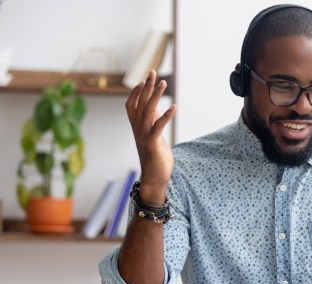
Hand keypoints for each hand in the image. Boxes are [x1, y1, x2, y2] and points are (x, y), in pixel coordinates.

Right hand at [125, 70, 176, 202]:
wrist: (154, 178)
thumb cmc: (155, 157)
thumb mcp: (153, 137)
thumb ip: (153, 123)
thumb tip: (156, 108)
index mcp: (137, 127)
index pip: (131, 105)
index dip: (137, 92)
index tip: (144, 79)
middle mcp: (138, 129)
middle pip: (140, 103)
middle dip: (147, 87)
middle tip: (153, 72)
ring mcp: (144, 136)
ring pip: (147, 111)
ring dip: (155, 96)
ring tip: (163, 83)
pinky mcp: (152, 143)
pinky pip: (158, 126)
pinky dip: (166, 116)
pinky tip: (174, 107)